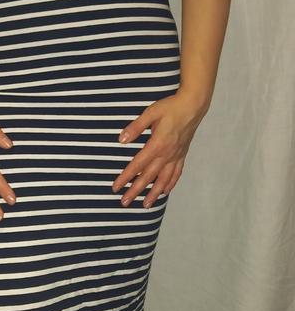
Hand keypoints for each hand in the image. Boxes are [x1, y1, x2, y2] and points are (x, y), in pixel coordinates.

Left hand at [112, 90, 208, 207]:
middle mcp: (167, 154)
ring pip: (164, 179)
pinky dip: (170, 183)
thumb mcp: (150, 113)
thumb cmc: (171, 107)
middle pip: (149, 177)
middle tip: (124, 202)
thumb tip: (121, 140)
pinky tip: (166, 191)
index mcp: (157, 145)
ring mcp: (176, 156)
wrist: (193, 105)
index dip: (125, 177)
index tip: (116, 187)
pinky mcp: (182, 154)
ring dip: (154, 193)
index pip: (137, 165)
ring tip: (145, 205)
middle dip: (135, 190)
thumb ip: (136, 127)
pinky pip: (176, 173)